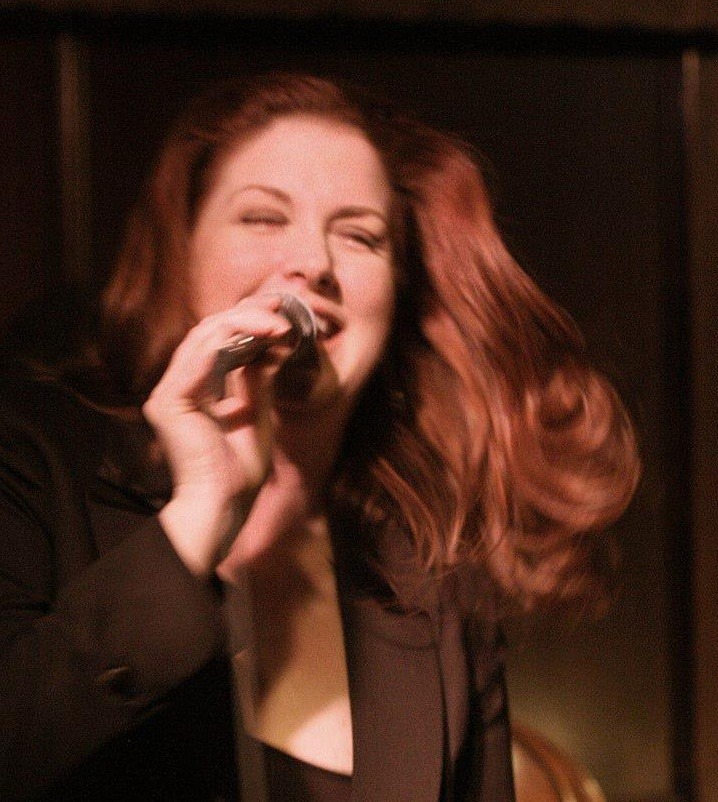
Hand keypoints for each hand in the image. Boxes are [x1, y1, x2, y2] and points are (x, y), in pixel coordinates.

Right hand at [143, 295, 294, 576]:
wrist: (223, 508)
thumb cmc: (239, 472)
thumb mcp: (257, 413)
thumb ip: (257, 379)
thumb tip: (270, 346)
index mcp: (195, 388)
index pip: (219, 340)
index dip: (249, 321)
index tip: (283, 312)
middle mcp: (178, 385)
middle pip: (210, 331)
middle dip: (249, 314)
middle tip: (283, 306)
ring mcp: (169, 392)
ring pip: (204, 335)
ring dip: (245, 322)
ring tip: (280, 322)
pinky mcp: (168, 401)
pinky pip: (198, 357)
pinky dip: (231, 339)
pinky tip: (263, 334)